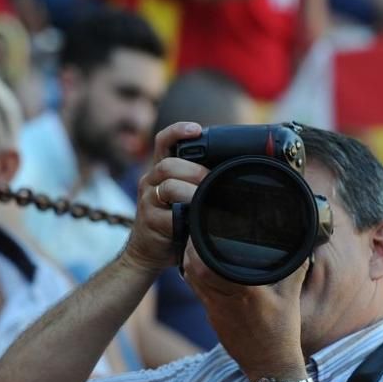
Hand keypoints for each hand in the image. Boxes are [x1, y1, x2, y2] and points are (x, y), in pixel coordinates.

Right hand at [124, 122, 208, 273]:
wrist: (148, 252)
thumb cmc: (172, 222)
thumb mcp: (184, 198)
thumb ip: (199, 184)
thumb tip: (234, 176)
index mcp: (161, 171)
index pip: (164, 142)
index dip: (178, 131)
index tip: (196, 130)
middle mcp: (151, 181)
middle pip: (168, 164)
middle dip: (194, 170)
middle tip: (211, 180)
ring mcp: (148, 200)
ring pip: (168, 186)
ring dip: (191, 192)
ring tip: (204, 201)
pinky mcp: (149, 220)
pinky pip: (168, 215)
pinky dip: (184, 218)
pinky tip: (194, 222)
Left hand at [183, 244, 308, 380]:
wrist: (269, 366)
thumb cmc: (282, 332)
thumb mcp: (291, 297)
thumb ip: (294, 269)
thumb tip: (303, 245)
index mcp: (243, 290)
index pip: (210, 262)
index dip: (201, 243)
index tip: (204, 226)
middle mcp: (223, 299)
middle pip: (193, 267)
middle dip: (191, 247)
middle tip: (198, 231)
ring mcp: (214, 310)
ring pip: (191, 279)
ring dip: (190, 260)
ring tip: (198, 245)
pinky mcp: (212, 318)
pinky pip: (197, 291)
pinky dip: (195, 276)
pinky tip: (203, 267)